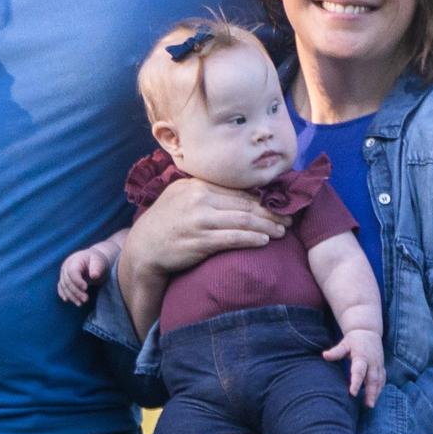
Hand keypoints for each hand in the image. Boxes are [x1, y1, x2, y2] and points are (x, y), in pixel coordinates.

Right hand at [56, 235, 122, 308]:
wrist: (95, 260)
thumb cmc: (98, 261)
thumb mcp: (100, 262)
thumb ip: (97, 267)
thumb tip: (94, 276)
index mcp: (75, 260)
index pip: (72, 271)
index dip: (77, 281)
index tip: (86, 288)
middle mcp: (66, 266)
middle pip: (67, 281)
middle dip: (76, 291)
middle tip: (86, 299)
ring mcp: (64, 273)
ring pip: (64, 286)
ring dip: (71, 296)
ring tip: (80, 304)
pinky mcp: (64, 279)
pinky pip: (61, 287)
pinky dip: (63, 294)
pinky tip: (67, 300)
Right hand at [121, 176, 287, 288]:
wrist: (143, 248)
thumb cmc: (165, 223)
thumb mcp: (180, 197)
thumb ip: (204, 191)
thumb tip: (238, 192)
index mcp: (196, 185)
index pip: (237, 190)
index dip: (262, 198)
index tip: (278, 204)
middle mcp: (198, 199)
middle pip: (244, 204)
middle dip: (271, 212)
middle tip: (289, 218)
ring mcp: (198, 220)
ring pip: (243, 221)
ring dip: (267, 226)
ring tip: (282, 231)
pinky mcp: (199, 241)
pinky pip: (232, 238)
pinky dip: (251, 239)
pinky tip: (264, 241)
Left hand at [327, 325, 386, 404]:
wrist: (368, 331)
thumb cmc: (354, 339)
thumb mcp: (344, 343)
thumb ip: (336, 351)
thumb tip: (324, 355)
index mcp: (362, 357)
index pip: (359, 372)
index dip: (356, 383)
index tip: (352, 393)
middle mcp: (372, 362)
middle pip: (373, 379)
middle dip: (371, 393)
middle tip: (368, 405)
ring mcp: (378, 365)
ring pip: (379, 381)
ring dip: (376, 393)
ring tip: (370, 405)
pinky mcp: (381, 367)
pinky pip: (382, 379)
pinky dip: (379, 388)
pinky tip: (375, 397)